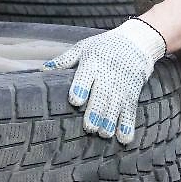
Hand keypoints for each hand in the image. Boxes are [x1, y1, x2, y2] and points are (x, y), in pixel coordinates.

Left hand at [43, 18, 166, 143]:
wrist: (136, 42)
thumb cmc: (104, 47)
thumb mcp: (83, 48)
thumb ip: (65, 60)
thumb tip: (44, 69)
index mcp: (93, 63)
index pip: (86, 76)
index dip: (81, 88)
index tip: (76, 101)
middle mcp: (108, 76)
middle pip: (103, 95)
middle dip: (97, 111)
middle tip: (90, 127)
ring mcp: (121, 87)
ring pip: (116, 106)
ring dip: (111, 121)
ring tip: (104, 134)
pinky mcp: (132, 95)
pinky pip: (130, 112)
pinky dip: (128, 126)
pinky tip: (123, 139)